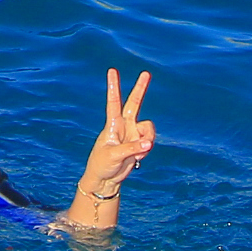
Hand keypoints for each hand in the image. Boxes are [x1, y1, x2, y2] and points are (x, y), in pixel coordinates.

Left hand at [81, 67, 153, 197]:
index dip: (113, 86)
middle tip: (146, 73)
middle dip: (140, 88)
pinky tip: (137, 159)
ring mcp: (132, 134)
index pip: (113, 102)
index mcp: (112, 124)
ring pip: (148, 128)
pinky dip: (146, 150)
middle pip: (134, 103)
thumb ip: (132, 149)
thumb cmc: (102, 164)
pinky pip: (149, 142)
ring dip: (148, 138)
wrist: (106, 180)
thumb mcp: (114, 156)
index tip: (112, 71)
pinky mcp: (139, 144)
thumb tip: (148, 144)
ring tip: (141, 152)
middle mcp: (123, 126)